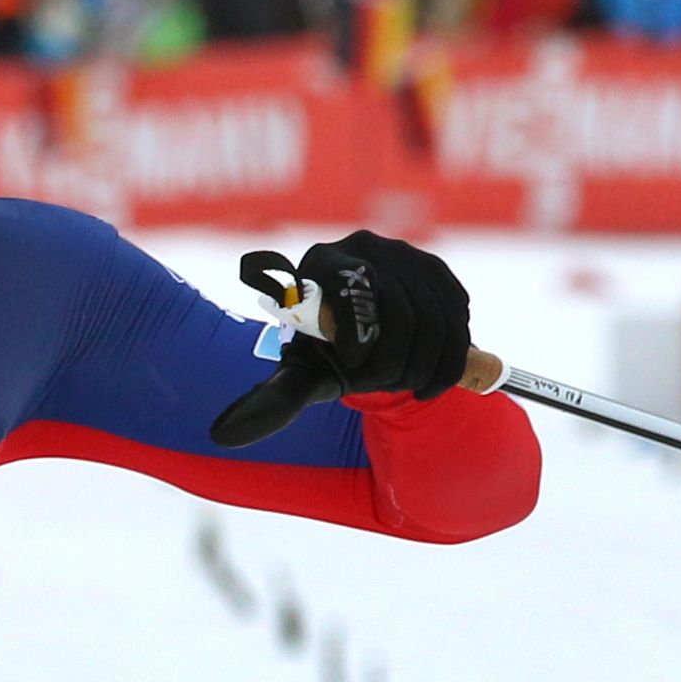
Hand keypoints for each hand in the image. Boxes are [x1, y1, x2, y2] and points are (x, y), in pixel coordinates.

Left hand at [210, 232, 473, 447]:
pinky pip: (457, 316)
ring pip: (434, 316)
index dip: (358, 336)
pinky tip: (429, 374)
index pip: (352, 291)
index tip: (354, 367)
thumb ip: (270, 401)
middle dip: (396, 360)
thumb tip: (223, 436)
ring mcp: (405, 253)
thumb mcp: (299, 377)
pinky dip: (449, 355)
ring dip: (426, 362)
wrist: (362, 341)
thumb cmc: (323, 355)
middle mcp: (363, 245)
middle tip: (387, 383)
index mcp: (320, 262)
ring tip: (408, 383)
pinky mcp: (436, 271)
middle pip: (399, 309)